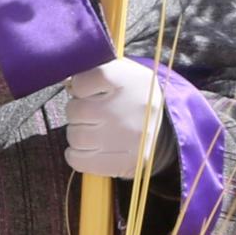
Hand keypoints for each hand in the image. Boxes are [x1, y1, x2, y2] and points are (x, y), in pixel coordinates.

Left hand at [60, 56, 161, 179]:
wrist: (168, 128)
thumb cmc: (135, 97)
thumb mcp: (124, 72)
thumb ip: (94, 71)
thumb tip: (67, 84)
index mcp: (128, 80)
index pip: (83, 82)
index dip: (78, 86)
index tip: (85, 89)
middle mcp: (127, 109)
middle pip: (76, 111)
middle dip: (76, 111)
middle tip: (89, 112)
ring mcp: (125, 139)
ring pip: (75, 136)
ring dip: (77, 133)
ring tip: (91, 129)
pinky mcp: (123, 163)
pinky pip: (79, 161)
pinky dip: (76, 155)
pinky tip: (88, 148)